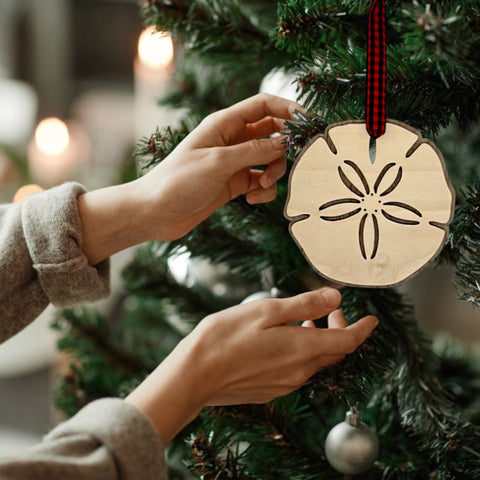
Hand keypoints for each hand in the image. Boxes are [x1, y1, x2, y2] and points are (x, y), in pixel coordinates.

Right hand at [125, 288, 377, 444]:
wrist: (195, 375)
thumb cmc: (227, 337)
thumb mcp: (267, 311)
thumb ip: (304, 304)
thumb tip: (335, 296)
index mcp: (303, 350)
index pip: (347, 341)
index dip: (363, 329)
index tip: (373, 320)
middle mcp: (300, 371)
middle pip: (333, 351)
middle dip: (339, 329)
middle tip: (332, 309)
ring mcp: (285, 384)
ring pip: (315, 361)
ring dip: (319, 340)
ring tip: (307, 320)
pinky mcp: (270, 390)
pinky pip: (298, 370)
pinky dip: (303, 352)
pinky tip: (285, 339)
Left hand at [137, 93, 302, 240]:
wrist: (156, 212)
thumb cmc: (179, 181)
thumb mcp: (219, 162)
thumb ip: (254, 151)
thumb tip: (286, 142)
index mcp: (225, 124)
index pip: (264, 105)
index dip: (289, 108)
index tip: (309, 122)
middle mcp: (232, 139)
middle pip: (273, 132)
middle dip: (284, 148)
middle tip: (289, 162)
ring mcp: (234, 162)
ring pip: (270, 159)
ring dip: (273, 173)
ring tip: (260, 186)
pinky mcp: (234, 183)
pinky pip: (260, 181)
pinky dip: (263, 190)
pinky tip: (251, 199)